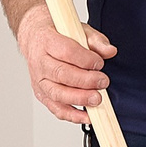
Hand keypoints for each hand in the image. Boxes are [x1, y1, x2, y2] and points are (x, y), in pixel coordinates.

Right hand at [16, 4, 115, 121]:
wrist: (35, 38)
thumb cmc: (58, 34)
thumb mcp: (78, 30)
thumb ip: (96, 41)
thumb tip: (110, 51)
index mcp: (47, 41)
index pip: (66, 52)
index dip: (85, 59)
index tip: (99, 63)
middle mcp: (40, 62)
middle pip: (61, 74)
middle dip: (85, 81)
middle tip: (103, 82)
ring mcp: (39, 80)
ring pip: (57, 93)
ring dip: (79, 99)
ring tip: (97, 99)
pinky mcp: (42, 93)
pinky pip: (55, 108)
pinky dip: (72, 115)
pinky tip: (87, 116)